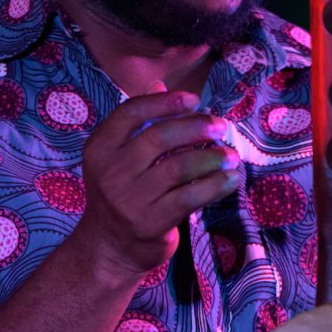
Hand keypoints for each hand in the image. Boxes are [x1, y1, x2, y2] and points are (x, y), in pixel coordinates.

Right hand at [77, 86, 238, 279]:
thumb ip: (139, 122)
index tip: (193, 99)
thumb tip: (159, 83)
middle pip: (158, 137)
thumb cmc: (122, 192)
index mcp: (100, 148)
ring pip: (179, 167)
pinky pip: (190, 196)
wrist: (109, 247)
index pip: (131, 113)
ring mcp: (129, 199)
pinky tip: (231, 179)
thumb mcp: (120, 156)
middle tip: (220, 126)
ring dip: (211, 157)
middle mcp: (110, 171)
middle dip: (195, 127)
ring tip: (231, 155)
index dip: (164, 102)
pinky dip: (215, 185)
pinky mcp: (150, 222)